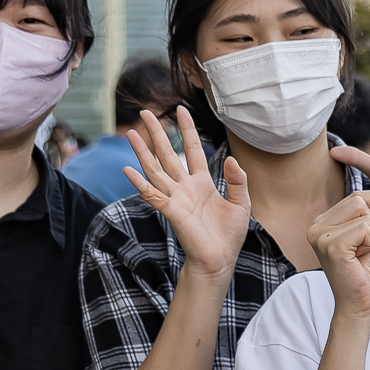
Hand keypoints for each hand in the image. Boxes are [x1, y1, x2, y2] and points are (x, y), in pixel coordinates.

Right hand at [125, 106, 251, 278]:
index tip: (181, 109)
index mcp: (203, 182)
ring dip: (142, 152)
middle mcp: (185, 187)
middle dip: (157, 133)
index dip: (187, 129)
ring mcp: (176, 198)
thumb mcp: (241, 203)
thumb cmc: (229, 234)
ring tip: (131, 133)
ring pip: (155, 169)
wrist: (220, 259)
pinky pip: (153, 194)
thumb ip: (238, 180)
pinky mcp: (171, 212)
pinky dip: (140, 182)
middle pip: (167, 154)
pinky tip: (128, 170)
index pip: (192, 149)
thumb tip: (231, 159)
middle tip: (145, 112)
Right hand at [307, 173, 369, 320]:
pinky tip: (357, 259)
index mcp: (323, 221)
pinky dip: (369, 244)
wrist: (361, 302)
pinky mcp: (330, 246)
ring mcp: (319, 236)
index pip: (356, 197)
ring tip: (359, 254)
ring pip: (363, 214)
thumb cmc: (366, 270)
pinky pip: (364, 228)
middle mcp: (315, 226)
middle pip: (359, 201)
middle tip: (364, 249)